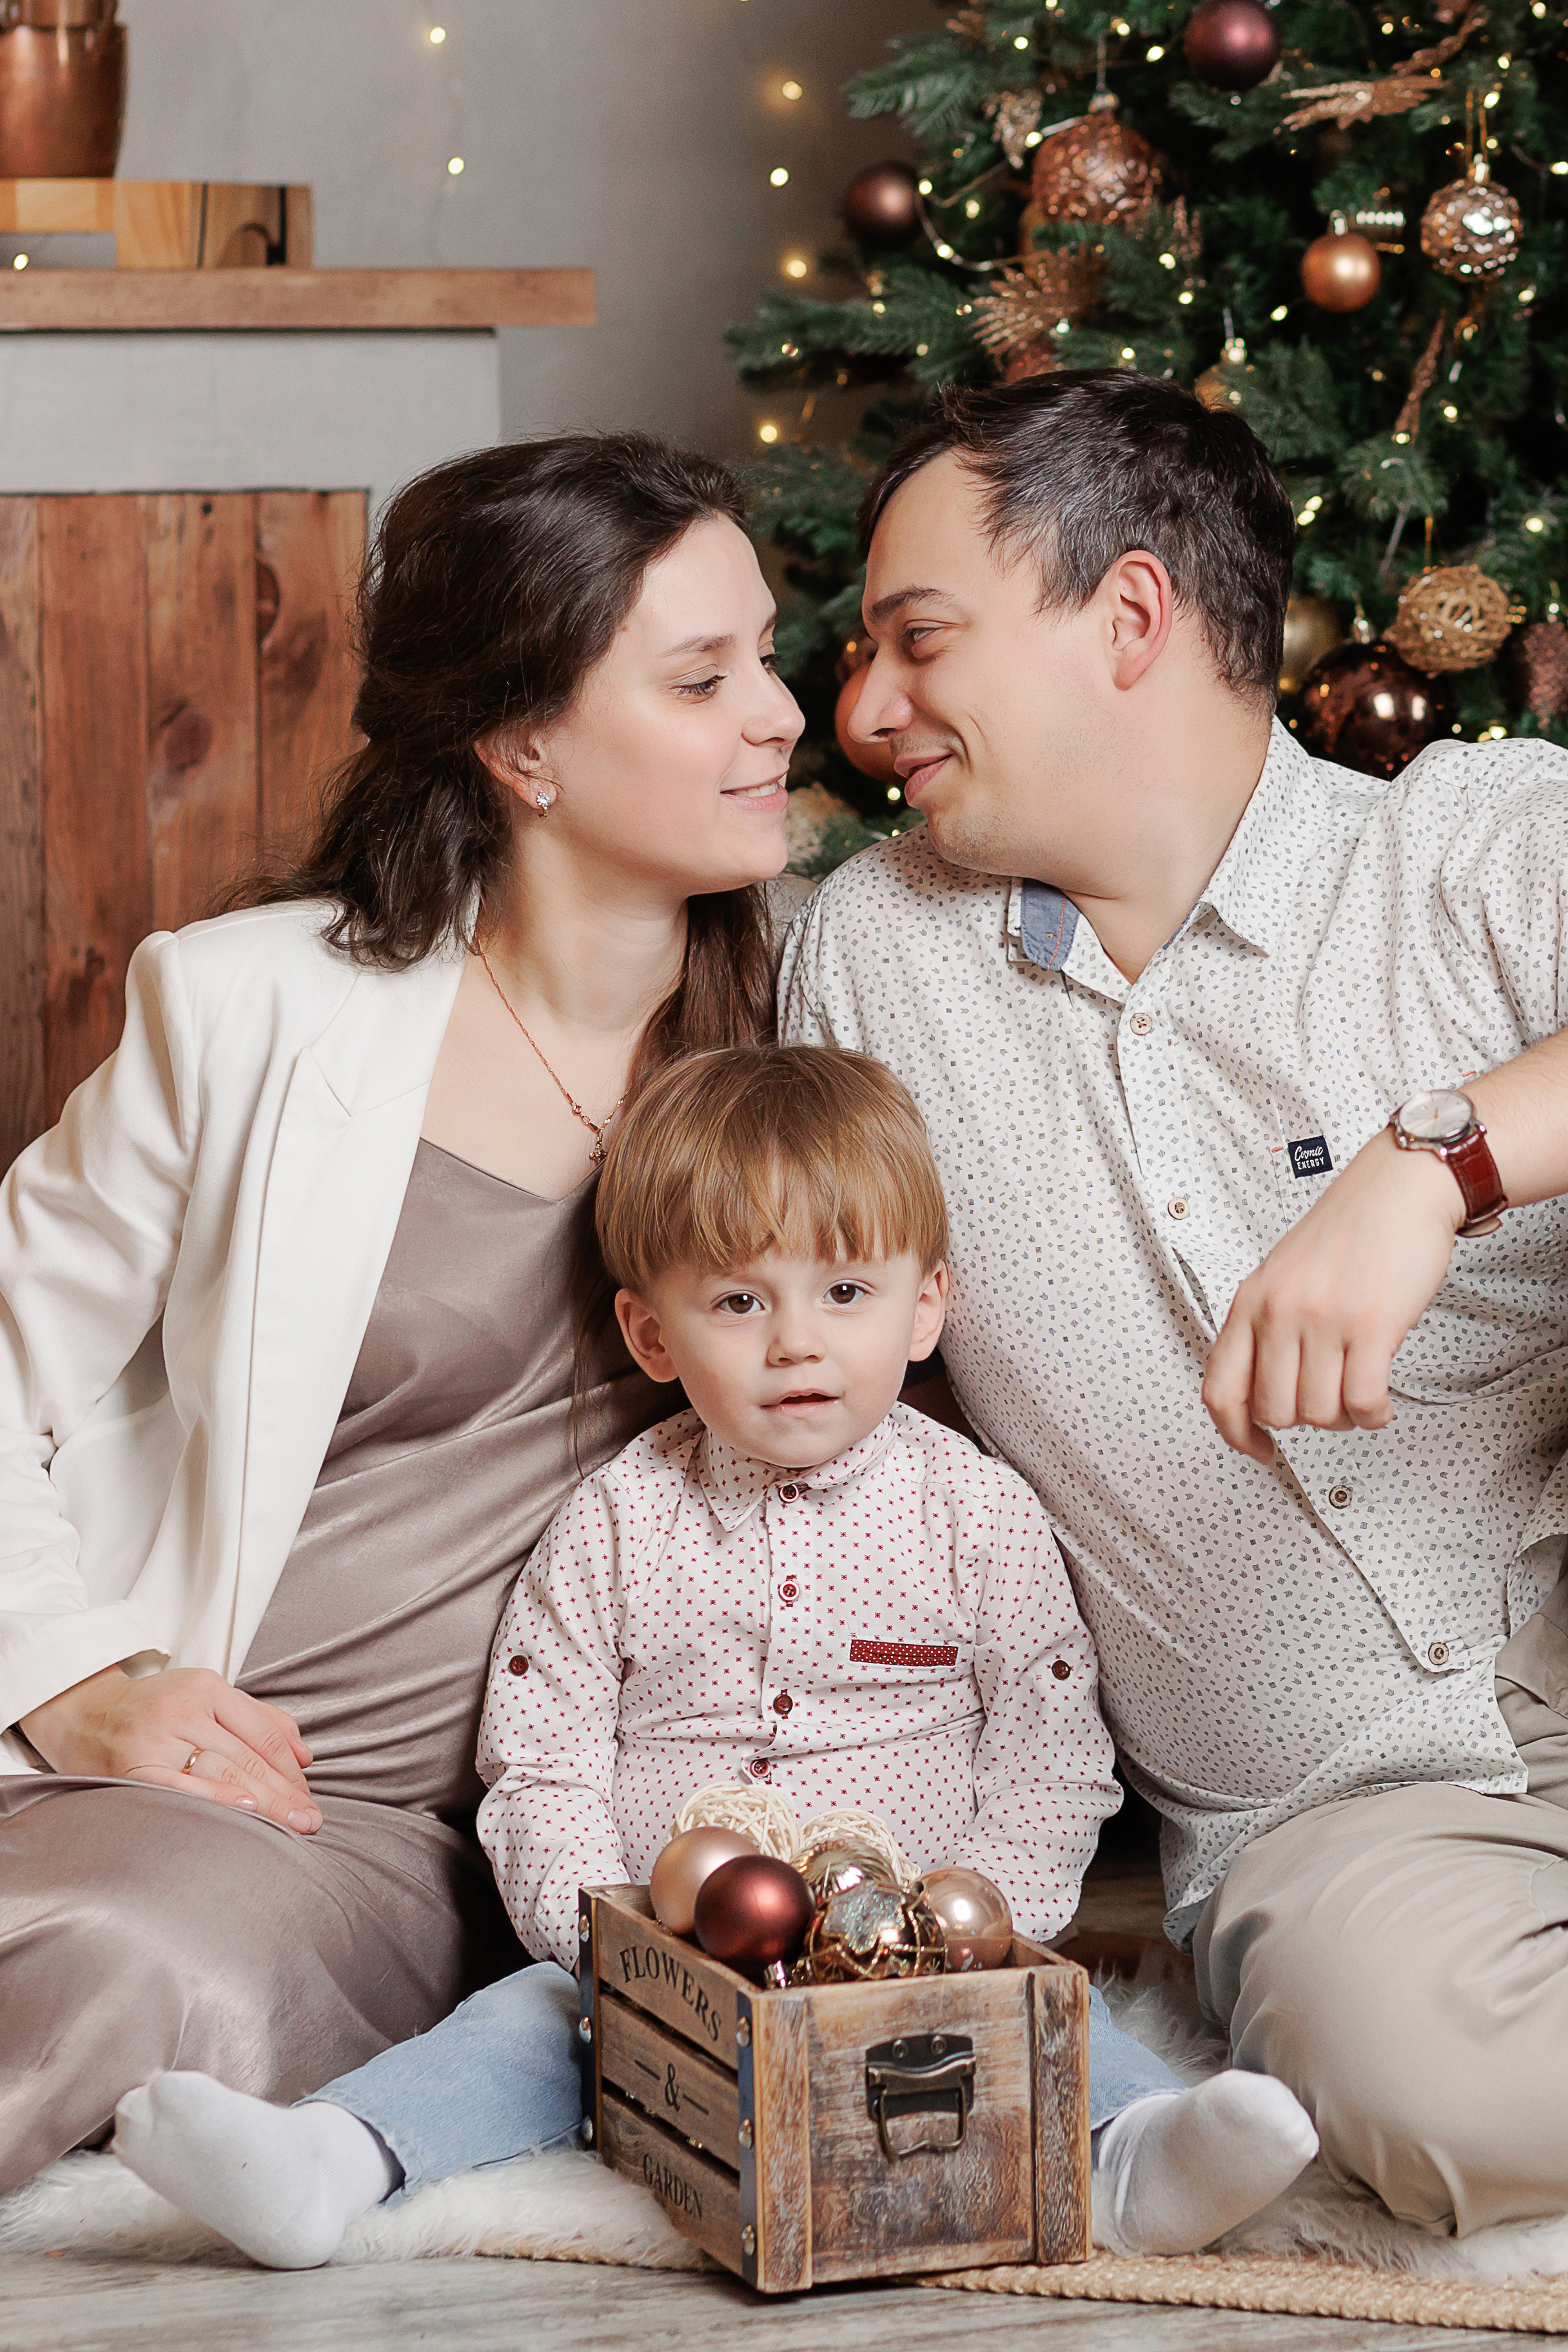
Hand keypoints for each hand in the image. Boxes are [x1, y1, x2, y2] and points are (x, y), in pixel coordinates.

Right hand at [19, 1665, 321, 1832]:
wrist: (85, 1714)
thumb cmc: (157, 1711)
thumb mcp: (208, 1698)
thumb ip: (259, 1720)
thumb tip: (305, 1754)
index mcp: (207, 1688)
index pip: (264, 1733)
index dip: (291, 1769)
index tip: (309, 1797)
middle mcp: (184, 1709)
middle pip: (248, 1756)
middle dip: (285, 1792)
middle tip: (311, 1820)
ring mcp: (158, 1736)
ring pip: (224, 1771)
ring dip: (264, 1802)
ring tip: (291, 1825)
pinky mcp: (134, 1766)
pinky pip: (181, 1786)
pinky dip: (216, 1797)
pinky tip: (245, 1809)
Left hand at [1202, 1129, 1462, 1462]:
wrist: (1399, 1189)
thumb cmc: (1348, 1232)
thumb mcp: (1281, 1275)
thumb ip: (1264, 1327)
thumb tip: (1261, 1392)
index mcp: (1249, 1302)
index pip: (1220, 1390)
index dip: (1235, 1434)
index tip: (1258, 1449)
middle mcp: (1278, 1313)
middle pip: (1275, 1411)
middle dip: (1305, 1419)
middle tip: (1330, 1401)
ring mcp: (1322, 1320)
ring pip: (1319, 1414)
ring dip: (1345, 1418)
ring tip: (1359, 1392)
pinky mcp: (1370, 1326)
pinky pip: (1362, 1403)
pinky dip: (1374, 1415)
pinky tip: (1381, 1404)